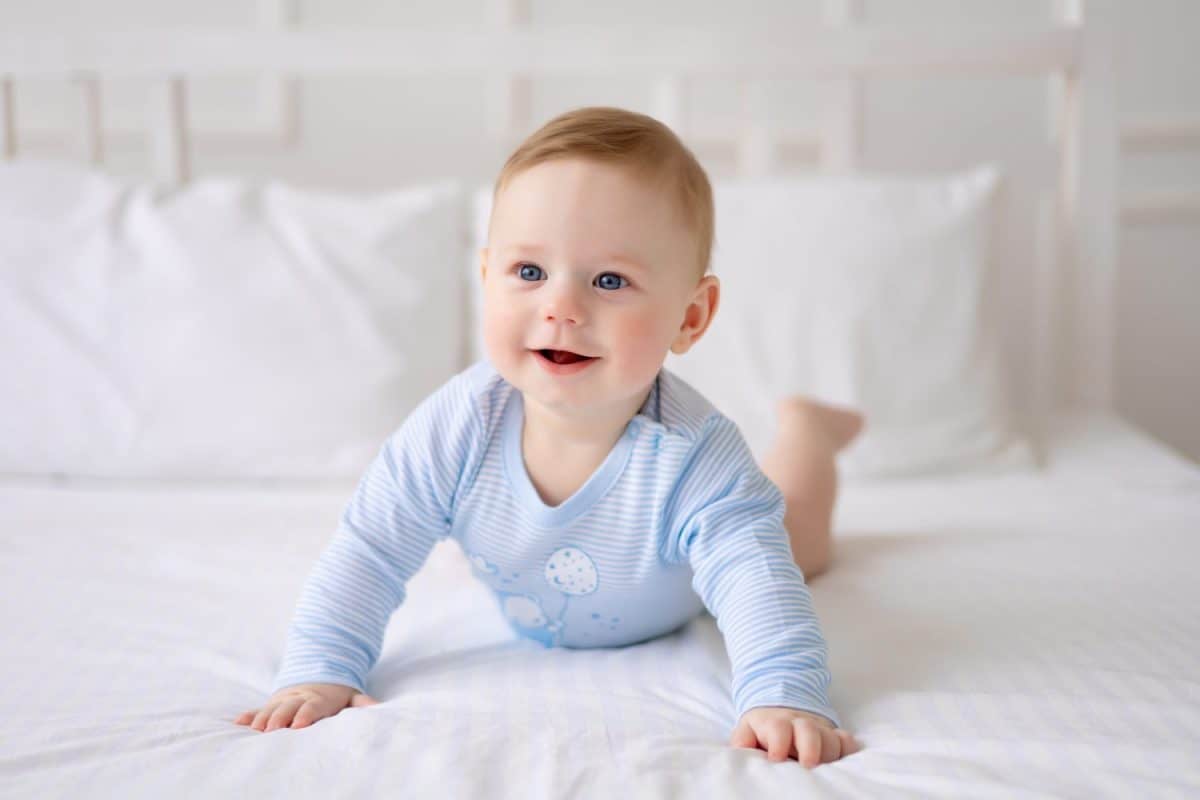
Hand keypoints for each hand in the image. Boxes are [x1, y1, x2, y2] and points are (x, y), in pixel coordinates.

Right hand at [234, 683, 378, 731]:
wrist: (319, 674)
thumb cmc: (336, 695)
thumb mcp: (350, 695)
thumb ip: (360, 702)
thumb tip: (376, 706)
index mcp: (318, 699)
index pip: (312, 707)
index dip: (307, 714)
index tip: (300, 724)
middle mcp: (299, 698)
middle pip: (288, 708)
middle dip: (280, 718)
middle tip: (272, 730)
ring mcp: (284, 701)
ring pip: (272, 708)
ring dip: (263, 718)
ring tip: (255, 729)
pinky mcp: (273, 704)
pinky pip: (260, 709)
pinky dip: (250, 715)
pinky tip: (239, 722)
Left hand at [729, 706, 860, 766]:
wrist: (781, 708)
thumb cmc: (762, 728)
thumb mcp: (747, 730)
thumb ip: (742, 739)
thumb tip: (738, 750)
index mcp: (776, 723)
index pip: (778, 728)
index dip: (778, 741)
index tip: (775, 758)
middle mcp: (800, 724)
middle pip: (809, 730)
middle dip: (810, 747)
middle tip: (807, 764)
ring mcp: (819, 730)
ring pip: (831, 737)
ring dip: (830, 753)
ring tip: (824, 770)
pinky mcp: (833, 736)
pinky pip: (846, 740)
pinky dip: (848, 749)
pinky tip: (846, 761)